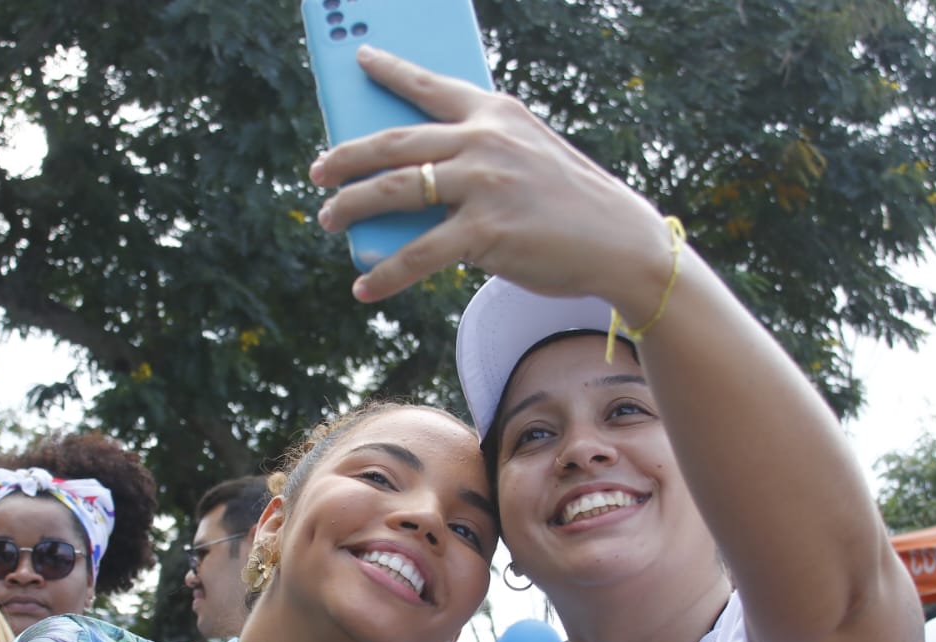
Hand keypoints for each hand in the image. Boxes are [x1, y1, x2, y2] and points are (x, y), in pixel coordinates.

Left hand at [309, 45, 666, 313]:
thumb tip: (410, 189)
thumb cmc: (569, 204)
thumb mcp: (527, 158)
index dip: (390, 70)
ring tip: (328, 220)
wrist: (619, 241)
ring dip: (352, 207)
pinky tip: (364, 288)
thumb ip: (477, 158)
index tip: (359, 59)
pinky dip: (386, 274)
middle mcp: (485, 139)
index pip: (431, 85)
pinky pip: (418, 254)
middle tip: (317, 172)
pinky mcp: (486, 231)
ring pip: (396, 190)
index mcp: (496, 113)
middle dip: (346, 157)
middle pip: (395, 141)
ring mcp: (484, 183)